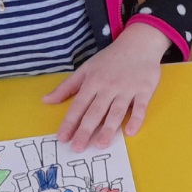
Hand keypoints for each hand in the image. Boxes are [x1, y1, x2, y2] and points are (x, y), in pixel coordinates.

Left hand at [44, 22, 170, 151]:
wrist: (139, 43)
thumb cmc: (110, 59)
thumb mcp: (86, 69)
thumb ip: (67, 87)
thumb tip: (46, 101)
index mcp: (93, 81)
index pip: (79, 105)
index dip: (70, 122)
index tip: (62, 138)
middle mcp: (108, 86)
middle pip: (95, 111)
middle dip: (85, 130)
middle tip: (78, 148)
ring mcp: (127, 89)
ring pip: (116, 111)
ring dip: (109, 129)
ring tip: (100, 145)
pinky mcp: (144, 90)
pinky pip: (140, 107)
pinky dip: (136, 119)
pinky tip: (130, 132)